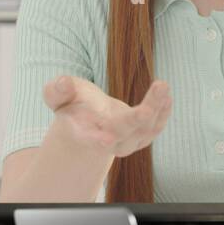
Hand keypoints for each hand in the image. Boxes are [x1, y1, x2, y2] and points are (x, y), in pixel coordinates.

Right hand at [43, 75, 171, 157]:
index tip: (106, 140)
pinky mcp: (142, 136)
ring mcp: (128, 141)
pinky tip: (167, 95)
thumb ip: (56, 91)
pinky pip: (156, 127)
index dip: (98, 140)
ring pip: (145, 129)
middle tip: (152, 93)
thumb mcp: (57, 97)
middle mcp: (109, 142)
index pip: (92, 140)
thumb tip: (62, 82)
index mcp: (85, 134)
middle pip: (125, 131)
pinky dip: (163, 112)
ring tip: (162, 85)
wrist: (87, 123)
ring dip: (157, 107)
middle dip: (139, 116)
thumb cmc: (71, 106)